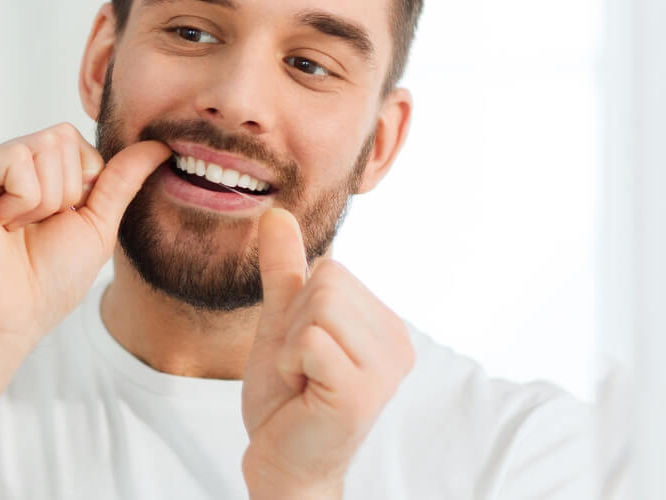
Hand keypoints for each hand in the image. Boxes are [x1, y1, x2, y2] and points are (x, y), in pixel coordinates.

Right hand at [0, 122, 168, 350]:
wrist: (11, 318)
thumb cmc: (48, 280)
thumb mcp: (97, 223)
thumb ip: (122, 180)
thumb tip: (160, 145)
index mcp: (27, 170)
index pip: (74, 140)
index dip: (82, 185)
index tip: (55, 222)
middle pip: (62, 137)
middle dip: (65, 191)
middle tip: (33, 228)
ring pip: (44, 147)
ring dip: (45, 201)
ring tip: (15, 229)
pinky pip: (18, 161)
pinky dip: (24, 203)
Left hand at [241, 209, 414, 497]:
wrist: (281, 461)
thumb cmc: (286, 398)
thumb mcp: (282, 321)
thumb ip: (285, 269)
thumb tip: (276, 212)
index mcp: (386, 325)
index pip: (331, 268)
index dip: (299, 307)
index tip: (305, 352)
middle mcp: (397, 344)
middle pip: (326, 280)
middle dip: (294, 324)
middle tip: (301, 369)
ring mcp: (384, 370)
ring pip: (318, 305)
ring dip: (290, 344)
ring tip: (303, 380)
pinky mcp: (359, 393)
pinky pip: (309, 339)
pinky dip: (289, 363)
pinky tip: (303, 394)